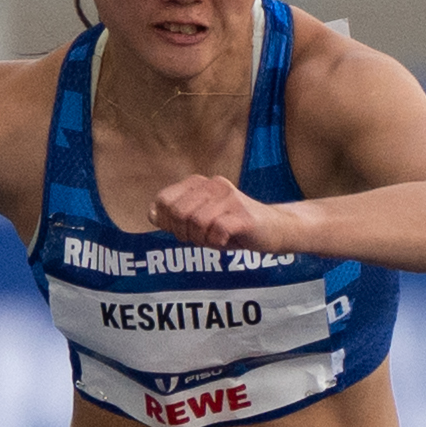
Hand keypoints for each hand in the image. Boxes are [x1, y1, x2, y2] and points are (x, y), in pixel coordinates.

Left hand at [148, 174, 294, 256]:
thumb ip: (176, 216)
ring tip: (213, 240)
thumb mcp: (200, 219)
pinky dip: (216, 242)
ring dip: (201, 239)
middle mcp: (214, 185)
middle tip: (199, 239)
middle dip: (183, 233)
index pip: (164, 200)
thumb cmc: (232, 226)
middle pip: (178, 212)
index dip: (166, 222)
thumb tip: (151, 214)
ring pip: (196, 222)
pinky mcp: (243, 215)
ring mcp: (229, 198)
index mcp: (199, 183)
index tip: (181, 231)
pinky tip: (225, 241)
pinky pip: (217, 231)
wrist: (275, 229)